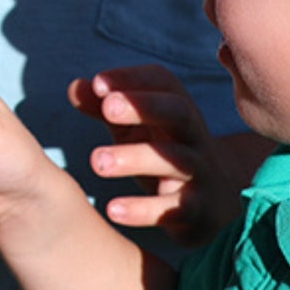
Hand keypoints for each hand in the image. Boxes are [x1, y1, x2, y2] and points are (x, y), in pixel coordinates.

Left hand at [70, 65, 270, 245]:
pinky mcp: (198, 209)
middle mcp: (192, 135)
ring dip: (136, 158)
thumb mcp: (131, 125)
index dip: (130, 79)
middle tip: (107, 108)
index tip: (98, 83)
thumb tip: (75, 87)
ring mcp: (199, 171)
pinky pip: (176, 208)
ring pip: (176, 160)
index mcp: (175, 106)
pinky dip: (145, 210)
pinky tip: (113, 210)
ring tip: (97, 162)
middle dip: (144, 107)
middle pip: (178, 112)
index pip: (161, 82)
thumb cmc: (158, 150)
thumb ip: (102, 106)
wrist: (213, 199)